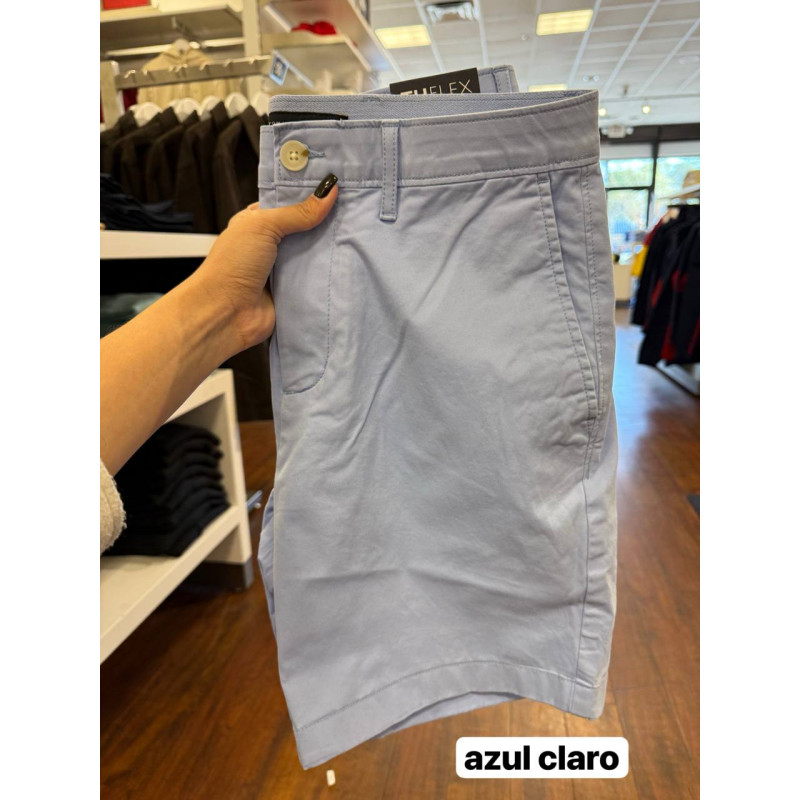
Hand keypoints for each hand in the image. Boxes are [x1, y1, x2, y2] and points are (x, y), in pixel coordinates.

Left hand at [191, 173, 338, 353]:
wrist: (226, 313)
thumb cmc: (234, 264)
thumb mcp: (264, 226)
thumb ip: (297, 212)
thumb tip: (329, 191)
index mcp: (256, 223)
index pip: (288, 204)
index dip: (310, 196)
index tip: (339, 187)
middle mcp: (269, 245)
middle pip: (303, 229)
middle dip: (325, 223)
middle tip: (355, 210)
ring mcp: (281, 269)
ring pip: (312, 254)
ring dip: (329, 249)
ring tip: (358, 233)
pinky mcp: (292, 291)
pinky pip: (314, 279)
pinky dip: (328, 274)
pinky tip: (350, 262)